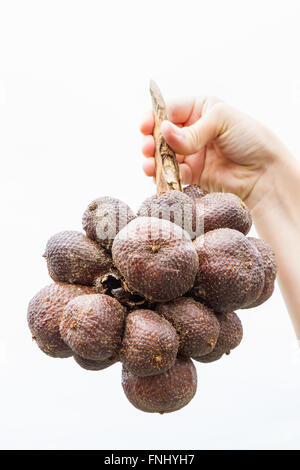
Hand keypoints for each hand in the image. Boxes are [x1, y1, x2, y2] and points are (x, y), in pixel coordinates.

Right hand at [140, 97, 289, 208]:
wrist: (264, 174)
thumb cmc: (250, 139)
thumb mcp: (221, 121)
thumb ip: (191, 130)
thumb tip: (164, 133)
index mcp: (201, 109)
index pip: (171, 110)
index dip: (155, 118)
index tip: (145, 127)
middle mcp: (194, 130)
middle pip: (163, 133)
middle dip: (151, 141)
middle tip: (147, 148)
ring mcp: (192, 153)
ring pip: (164, 155)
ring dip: (154, 160)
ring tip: (149, 166)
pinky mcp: (193, 174)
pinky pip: (172, 174)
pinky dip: (163, 176)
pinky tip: (159, 176)